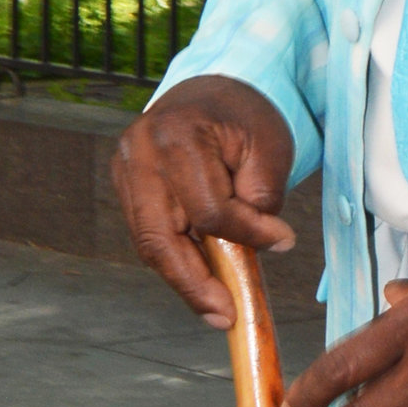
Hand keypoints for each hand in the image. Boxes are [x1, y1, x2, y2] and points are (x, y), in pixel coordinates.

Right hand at [113, 75, 295, 325]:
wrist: (212, 89)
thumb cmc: (245, 117)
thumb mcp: (268, 149)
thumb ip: (260, 200)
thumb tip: (256, 249)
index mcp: (177, 135)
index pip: (209, 209)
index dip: (247, 234)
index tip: (282, 241)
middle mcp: (140, 153)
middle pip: (160, 238)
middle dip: (195, 285)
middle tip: (226, 317)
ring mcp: (125, 170)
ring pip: (149, 244)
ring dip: (184, 280)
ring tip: (217, 308)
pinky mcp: (125, 185)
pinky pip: (147, 236)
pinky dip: (176, 261)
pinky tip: (202, 280)